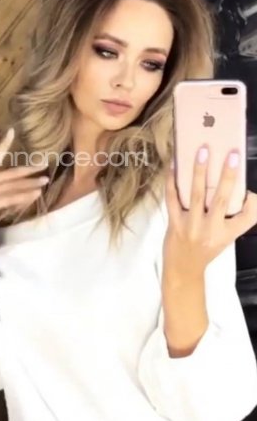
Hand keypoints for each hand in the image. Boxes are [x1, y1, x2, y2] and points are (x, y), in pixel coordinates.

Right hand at [0, 128, 48, 236]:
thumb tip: (16, 190)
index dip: (3, 143)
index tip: (11, 131)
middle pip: (11, 172)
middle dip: (29, 168)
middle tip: (45, 163)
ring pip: (14, 185)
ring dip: (31, 183)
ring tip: (45, 180)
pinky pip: (10, 198)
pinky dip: (24, 196)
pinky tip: (35, 194)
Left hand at [163, 145, 256, 281]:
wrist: (183, 269)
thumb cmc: (207, 248)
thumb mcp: (226, 236)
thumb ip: (233, 216)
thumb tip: (242, 189)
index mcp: (227, 233)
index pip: (247, 218)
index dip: (253, 204)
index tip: (253, 191)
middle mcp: (211, 230)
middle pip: (221, 199)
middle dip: (227, 176)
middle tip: (232, 155)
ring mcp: (191, 226)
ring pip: (196, 195)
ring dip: (199, 172)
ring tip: (202, 151)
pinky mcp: (174, 223)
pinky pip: (172, 198)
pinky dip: (172, 180)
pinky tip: (174, 164)